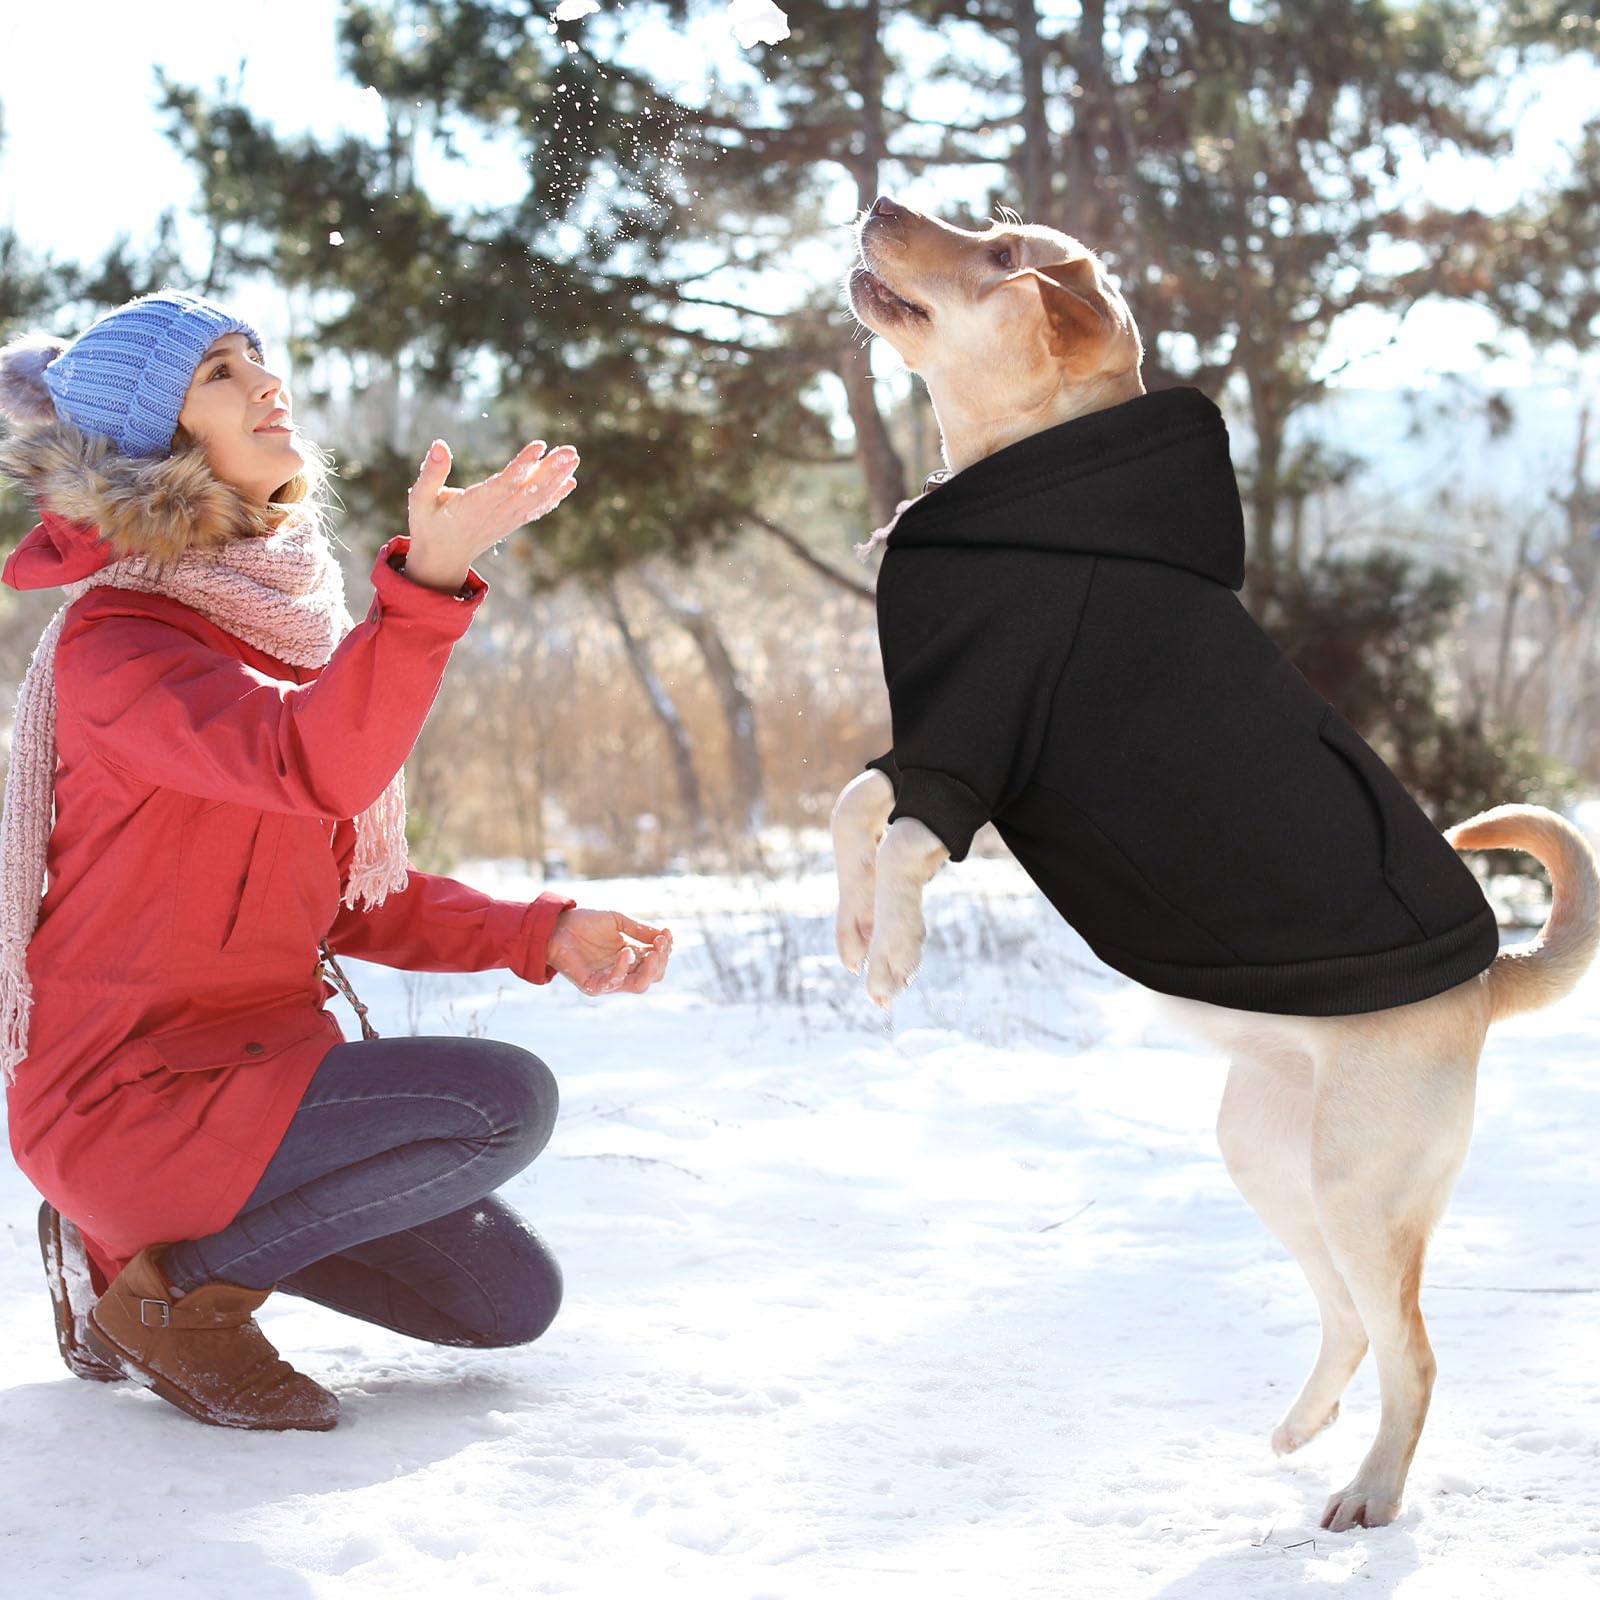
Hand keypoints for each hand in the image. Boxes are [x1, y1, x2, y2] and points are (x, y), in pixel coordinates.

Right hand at [404, 437, 578, 591]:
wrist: (443, 558)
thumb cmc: (429, 525)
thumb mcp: (420, 499)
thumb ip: (430, 473)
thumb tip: (440, 444)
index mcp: (475, 504)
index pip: (505, 483)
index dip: (523, 465)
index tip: (540, 446)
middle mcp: (496, 513)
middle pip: (528, 489)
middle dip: (551, 470)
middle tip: (570, 451)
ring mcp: (507, 519)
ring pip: (536, 498)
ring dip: (557, 478)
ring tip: (573, 457)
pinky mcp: (511, 522)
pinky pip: (536, 509)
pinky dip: (554, 497)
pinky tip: (569, 483)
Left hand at [547, 908, 671, 996]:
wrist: (556, 925)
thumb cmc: (585, 922)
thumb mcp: (618, 922)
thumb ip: (639, 930)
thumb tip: (664, 935)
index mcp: (630, 958)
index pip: (655, 963)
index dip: (664, 950)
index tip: (667, 933)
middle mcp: (621, 972)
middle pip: (652, 977)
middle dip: (661, 960)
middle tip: (661, 942)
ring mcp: (607, 980)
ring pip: (639, 985)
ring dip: (650, 968)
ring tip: (653, 950)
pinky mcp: (592, 985)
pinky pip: (613, 983)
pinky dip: (623, 969)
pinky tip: (627, 951)